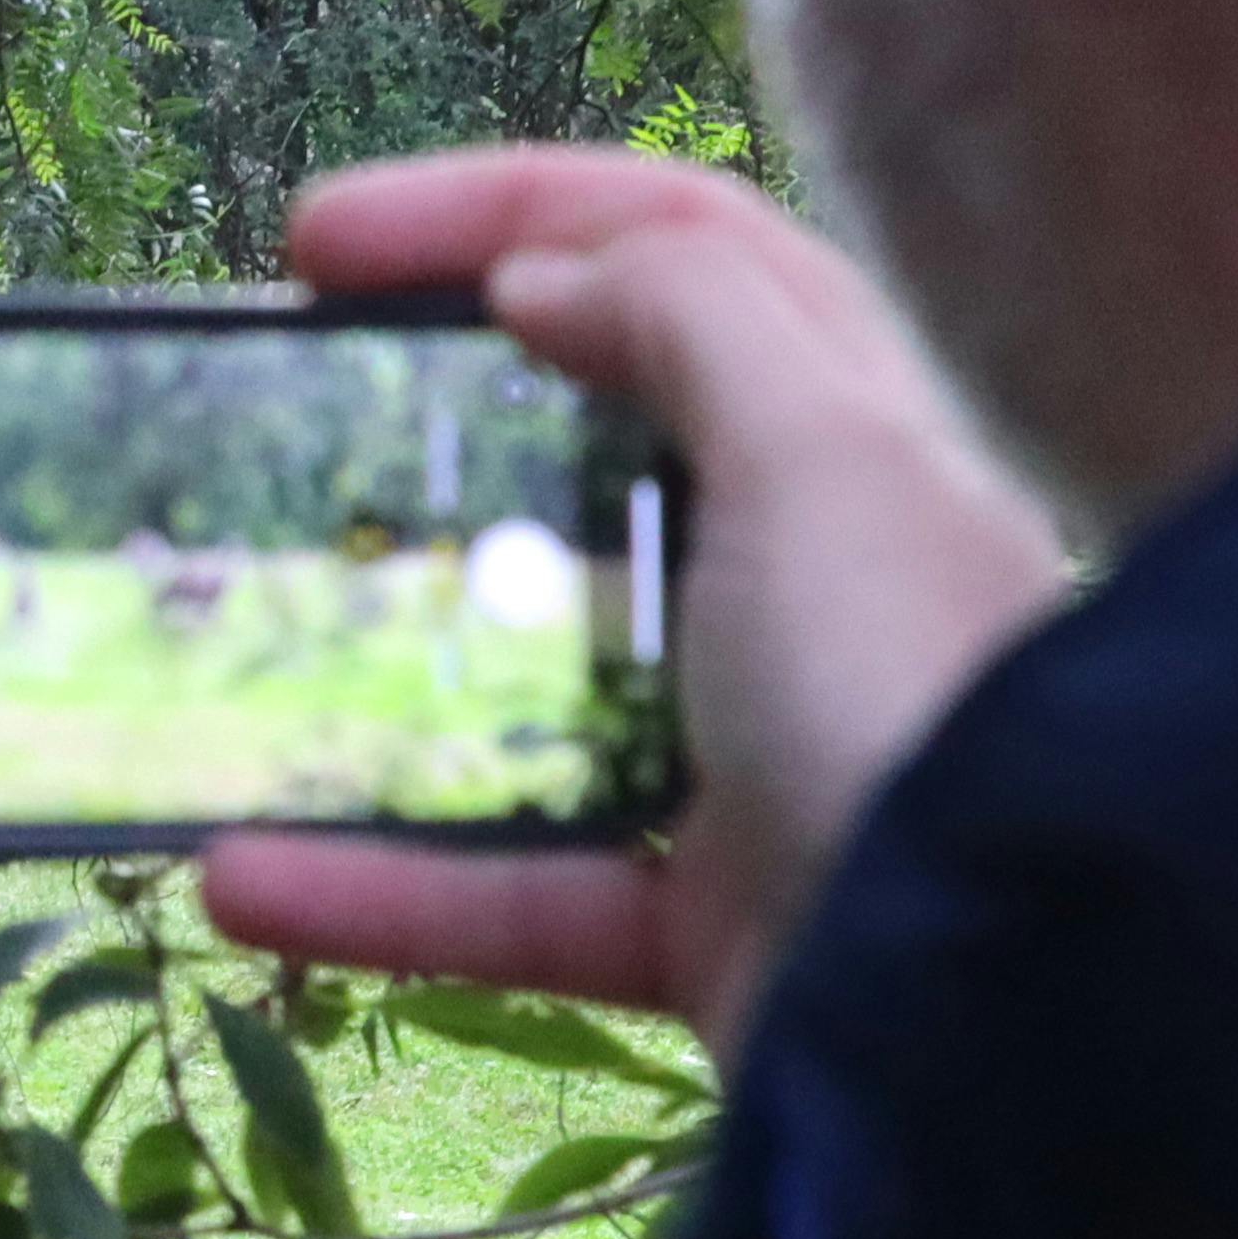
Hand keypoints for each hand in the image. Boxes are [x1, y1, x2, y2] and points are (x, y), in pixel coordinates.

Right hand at [199, 148, 1066, 1056]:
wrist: (1013, 1029)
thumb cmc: (917, 697)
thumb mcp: (818, 457)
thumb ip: (686, 321)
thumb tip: (544, 273)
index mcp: (857, 436)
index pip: (679, 245)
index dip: (498, 209)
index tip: (316, 240)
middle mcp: (811, 580)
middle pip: (593, 447)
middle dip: (421, 426)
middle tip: (269, 413)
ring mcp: (754, 756)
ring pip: (528, 684)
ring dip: (364, 679)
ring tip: (224, 651)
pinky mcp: (702, 920)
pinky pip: (508, 891)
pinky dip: (377, 889)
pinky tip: (241, 879)